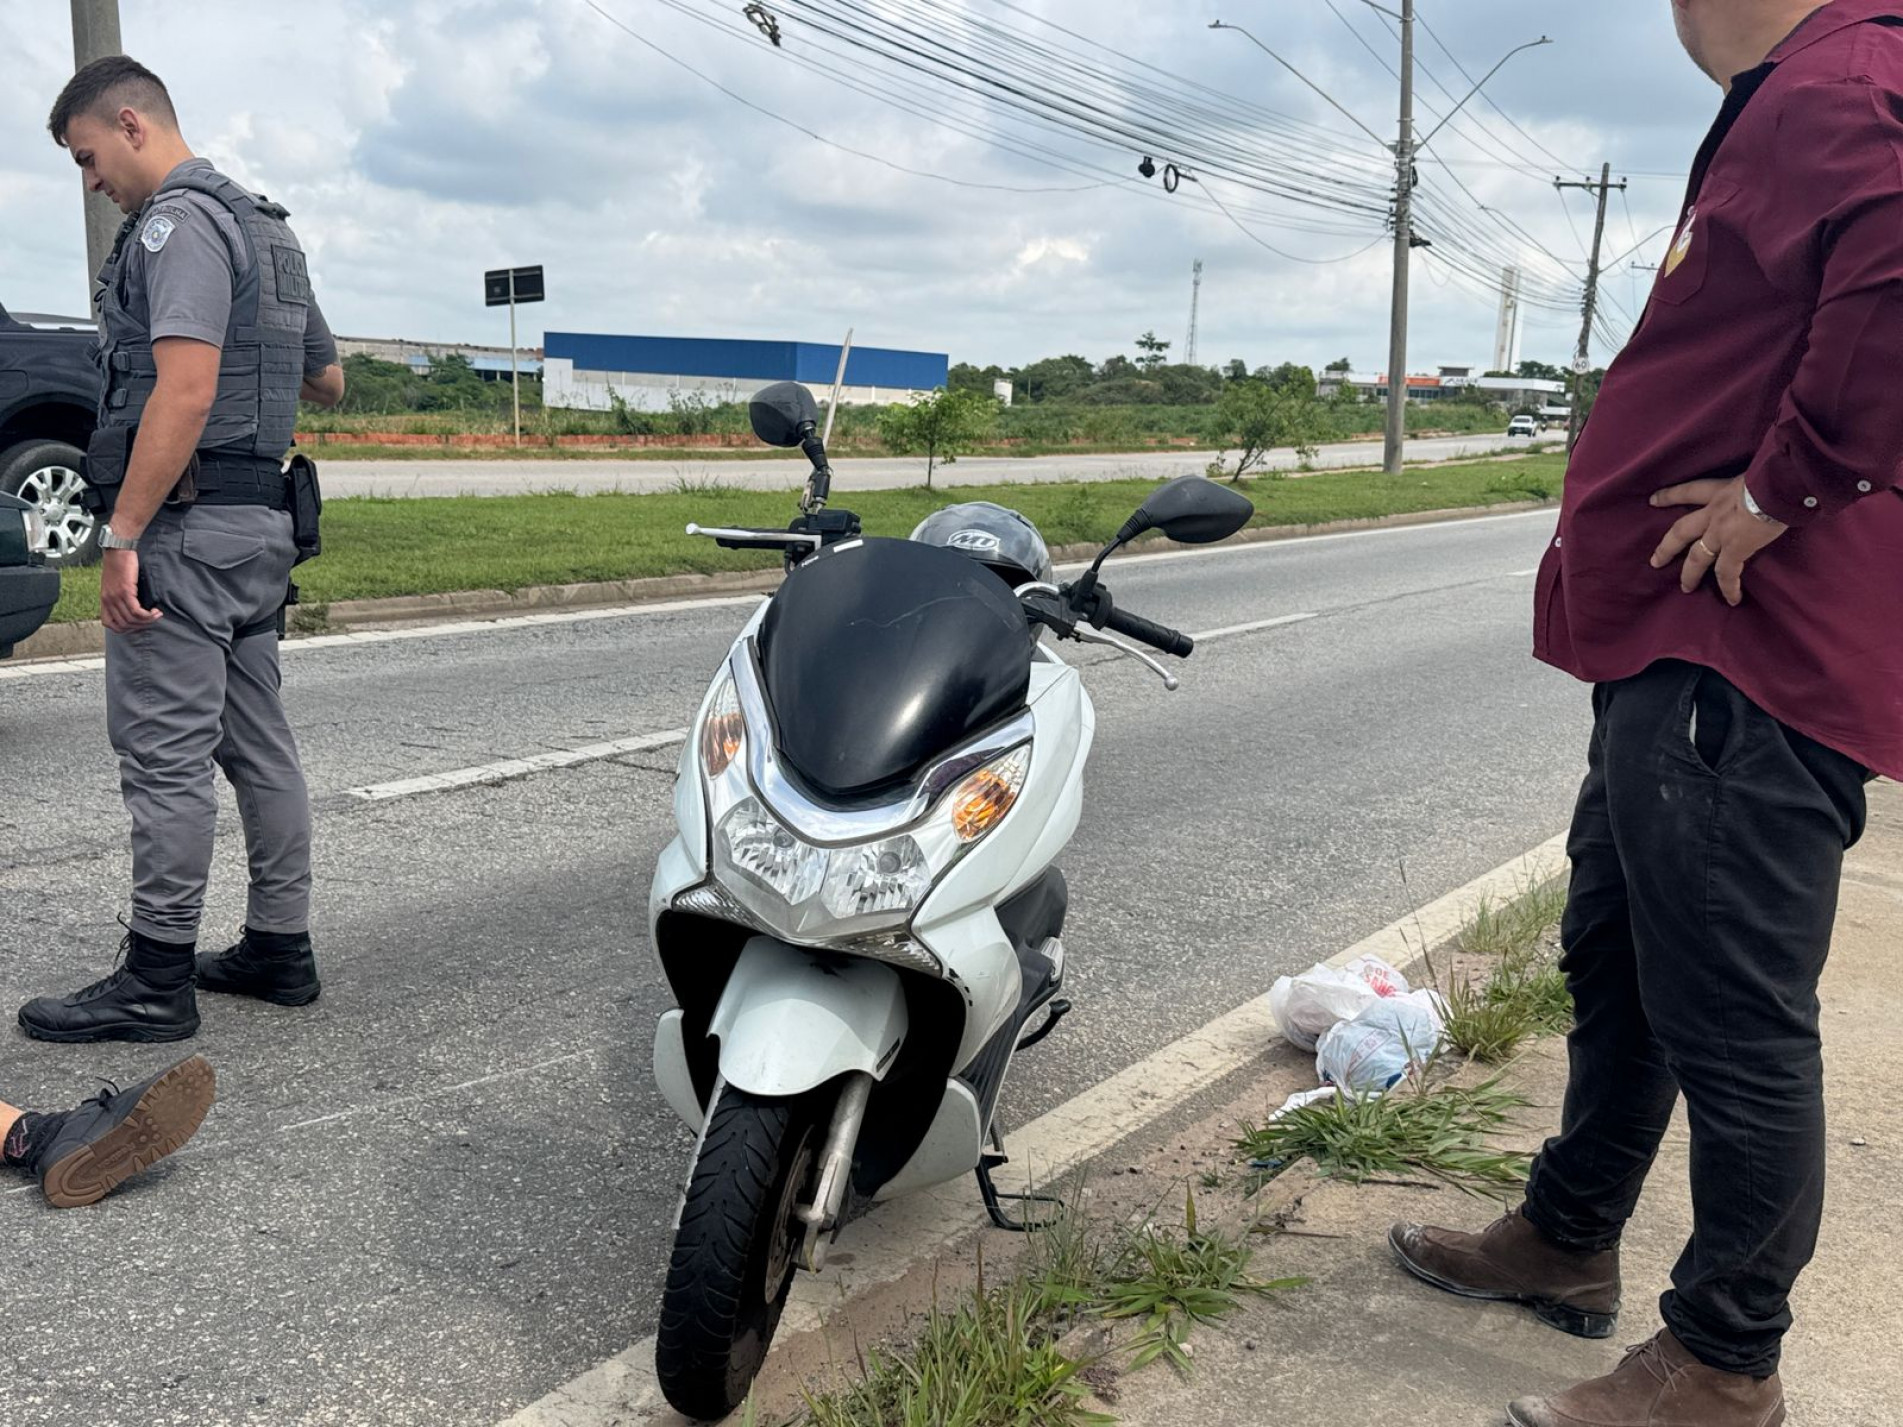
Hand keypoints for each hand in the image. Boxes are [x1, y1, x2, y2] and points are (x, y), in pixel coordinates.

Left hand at [99, 547, 161, 632]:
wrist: (118, 549)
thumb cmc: (119, 563)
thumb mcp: (115, 583)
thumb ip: (120, 596)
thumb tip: (134, 607)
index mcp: (104, 599)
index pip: (109, 624)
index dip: (125, 628)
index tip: (138, 623)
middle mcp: (108, 600)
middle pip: (124, 624)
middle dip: (140, 626)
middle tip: (151, 620)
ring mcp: (116, 596)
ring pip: (132, 619)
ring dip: (147, 621)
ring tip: (156, 615)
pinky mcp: (125, 591)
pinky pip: (137, 611)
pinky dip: (148, 615)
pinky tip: (156, 611)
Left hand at [1648, 476, 1787, 606]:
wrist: (1779, 481)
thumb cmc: (1774, 471)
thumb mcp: (1756, 472)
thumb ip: (1753, 482)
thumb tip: (1766, 483)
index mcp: (1721, 491)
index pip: (1690, 491)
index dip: (1671, 496)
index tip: (1653, 500)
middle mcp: (1714, 512)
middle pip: (1681, 531)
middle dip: (1667, 547)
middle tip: (1655, 561)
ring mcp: (1720, 532)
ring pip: (1697, 557)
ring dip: (1690, 574)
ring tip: (1685, 588)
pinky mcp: (1735, 549)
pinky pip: (1727, 574)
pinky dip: (1729, 588)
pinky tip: (1732, 600)